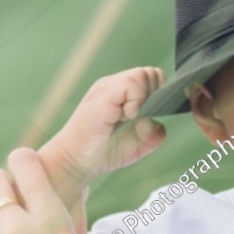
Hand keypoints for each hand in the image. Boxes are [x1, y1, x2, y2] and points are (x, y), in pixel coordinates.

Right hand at [39, 66, 167, 205]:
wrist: (75, 161)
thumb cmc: (103, 151)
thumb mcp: (138, 145)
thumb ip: (154, 134)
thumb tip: (156, 122)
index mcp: (121, 92)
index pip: (150, 77)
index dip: (158, 93)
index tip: (150, 113)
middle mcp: (113, 86)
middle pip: (149, 73)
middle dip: (154, 94)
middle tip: (140, 115)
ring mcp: (106, 89)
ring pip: (142, 75)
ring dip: (144, 98)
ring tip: (130, 117)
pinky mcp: (102, 97)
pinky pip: (130, 85)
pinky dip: (135, 101)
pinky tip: (125, 117)